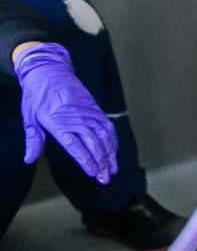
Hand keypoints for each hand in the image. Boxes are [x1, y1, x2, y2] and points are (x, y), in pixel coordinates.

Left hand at [15, 43, 117, 182]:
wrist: (50, 72)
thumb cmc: (37, 96)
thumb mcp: (30, 118)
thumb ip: (33, 140)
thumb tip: (29, 159)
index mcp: (59, 122)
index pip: (76, 146)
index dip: (86, 160)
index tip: (92, 172)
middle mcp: (77, 119)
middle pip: (94, 144)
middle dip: (101, 163)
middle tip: (105, 178)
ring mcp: (89, 113)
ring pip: (104, 137)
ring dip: (110, 154)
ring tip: (112, 169)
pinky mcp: (96, 109)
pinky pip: (108, 127)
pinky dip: (113, 141)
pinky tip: (114, 151)